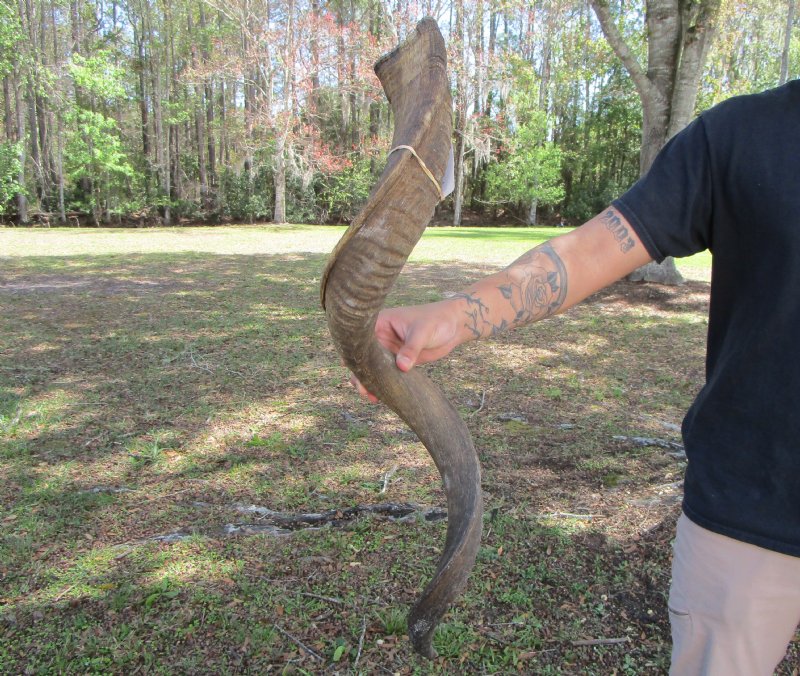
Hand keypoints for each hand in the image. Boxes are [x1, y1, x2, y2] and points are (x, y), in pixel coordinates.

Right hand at [349, 299, 463, 401]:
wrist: (454, 326)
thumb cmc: (437, 320)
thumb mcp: (422, 332)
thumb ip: (411, 349)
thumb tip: (401, 367)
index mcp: (381, 323)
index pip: (361, 338)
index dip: (354, 352)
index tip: (350, 367)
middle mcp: (381, 336)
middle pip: (364, 357)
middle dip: (361, 373)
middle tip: (363, 389)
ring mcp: (389, 350)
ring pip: (373, 368)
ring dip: (371, 381)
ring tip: (372, 397)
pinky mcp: (399, 361)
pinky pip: (387, 374)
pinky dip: (384, 384)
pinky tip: (382, 397)